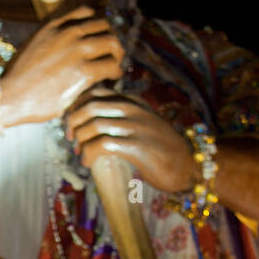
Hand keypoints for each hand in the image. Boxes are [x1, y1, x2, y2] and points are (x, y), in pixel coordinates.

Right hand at [0, 7, 124, 125]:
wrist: (10, 96)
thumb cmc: (16, 80)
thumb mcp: (29, 48)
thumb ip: (47, 41)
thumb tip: (56, 49)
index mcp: (54, 26)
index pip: (86, 13)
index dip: (97, 26)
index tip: (98, 39)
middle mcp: (68, 34)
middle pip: (105, 26)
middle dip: (111, 39)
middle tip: (112, 55)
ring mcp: (77, 51)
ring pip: (112, 43)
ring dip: (117, 55)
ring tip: (115, 67)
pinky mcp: (83, 72)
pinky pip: (111, 66)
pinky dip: (116, 72)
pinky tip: (112, 79)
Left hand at [63, 91, 194, 191]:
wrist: (188, 166)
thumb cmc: (160, 151)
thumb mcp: (140, 127)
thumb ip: (121, 120)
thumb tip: (89, 126)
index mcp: (133, 103)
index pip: (96, 92)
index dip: (76, 106)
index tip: (71, 124)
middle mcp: (134, 110)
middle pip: (91, 106)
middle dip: (73, 122)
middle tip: (71, 139)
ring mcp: (137, 127)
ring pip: (94, 125)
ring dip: (80, 140)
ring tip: (81, 154)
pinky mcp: (137, 146)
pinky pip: (103, 145)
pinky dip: (89, 154)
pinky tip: (88, 163)